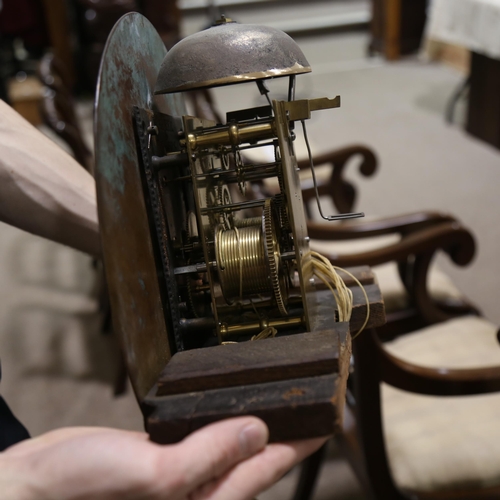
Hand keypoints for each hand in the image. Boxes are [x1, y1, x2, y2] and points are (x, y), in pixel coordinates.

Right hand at [0, 417, 327, 499]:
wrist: (32, 489)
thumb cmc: (80, 491)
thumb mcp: (150, 475)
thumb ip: (206, 457)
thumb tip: (256, 432)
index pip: (264, 470)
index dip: (299, 443)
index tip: (329, 419)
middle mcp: (197, 494)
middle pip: (254, 460)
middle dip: (285, 432)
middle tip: (313, 403)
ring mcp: (179, 478)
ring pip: (231, 447)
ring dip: (257, 424)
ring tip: (281, 400)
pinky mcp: (161, 459)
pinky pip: (204, 439)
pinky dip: (221, 421)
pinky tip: (228, 407)